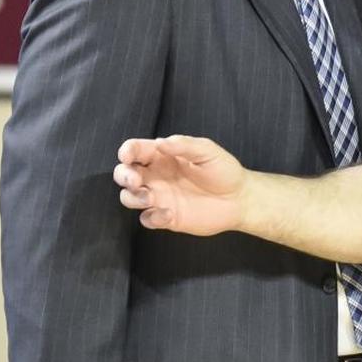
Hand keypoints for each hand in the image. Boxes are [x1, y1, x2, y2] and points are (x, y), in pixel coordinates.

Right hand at [115, 135, 246, 234]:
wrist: (239, 198)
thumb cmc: (224, 170)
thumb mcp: (208, 151)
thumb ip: (184, 145)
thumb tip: (160, 142)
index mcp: (163, 156)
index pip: (135, 150)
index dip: (127, 151)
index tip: (128, 155)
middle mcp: (156, 176)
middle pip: (124, 174)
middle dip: (123, 175)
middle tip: (135, 180)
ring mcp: (160, 197)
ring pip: (129, 197)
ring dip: (132, 197)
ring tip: (149, 197)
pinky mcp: (166, 217)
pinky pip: (147, 219)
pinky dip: (151, 217)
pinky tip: (168, 214)